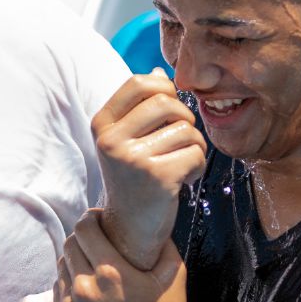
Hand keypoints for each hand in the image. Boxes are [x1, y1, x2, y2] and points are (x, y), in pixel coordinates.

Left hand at [54, 209, 189, 301]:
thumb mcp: (174, 274)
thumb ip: (163, 243)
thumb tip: (151, 221)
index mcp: (111, 272)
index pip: (84, 228)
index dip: (91, 218)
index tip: (100, 218)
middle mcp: (85, 287)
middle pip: (69, 244)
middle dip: (82, 236)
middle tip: (96, 238)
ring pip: (61, 265)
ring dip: (74, 258)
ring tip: (91, 261)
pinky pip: (57, 288)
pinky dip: (69, 281)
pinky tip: (85, 283)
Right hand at [92, 71, 206, 268]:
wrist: (129, 229)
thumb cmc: (134, 178)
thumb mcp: (128, 139)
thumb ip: (140, 107)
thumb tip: (159, 73)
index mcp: (102, 125)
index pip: (138, 83)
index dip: (164, 89)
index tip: (170, 111)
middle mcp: (111, 140)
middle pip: (166, 102)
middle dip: (184, 118)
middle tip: (181, 140)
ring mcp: (132, 159)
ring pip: (186, 130)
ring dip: (195, 146)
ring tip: (181, 164)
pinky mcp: (157, 178)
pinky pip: (196, 154)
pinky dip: (198, 166)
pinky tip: (184, 179)